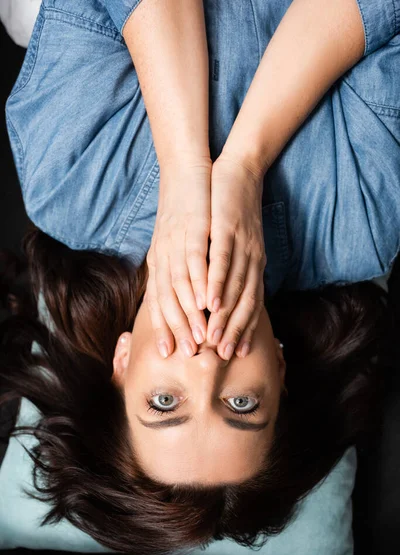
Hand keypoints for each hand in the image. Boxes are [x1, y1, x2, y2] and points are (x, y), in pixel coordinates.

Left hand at [144, 156, 211, 358]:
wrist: (188, 169)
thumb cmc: (185, 210)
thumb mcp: (174, 243)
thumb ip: (176, 270)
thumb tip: (182, 300)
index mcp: (159, 259)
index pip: (158, 298)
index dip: (164, 326)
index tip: (171, 352)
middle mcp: (163, 254)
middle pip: (168, 297)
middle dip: (179, 328)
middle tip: (188, 354)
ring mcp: (176, 241)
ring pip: (180, 284)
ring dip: (191, 312)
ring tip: (201, 337)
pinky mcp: (192, 226)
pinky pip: (195, 258)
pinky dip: (201, 281)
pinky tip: (209, 300)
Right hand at [206, 153, 266, 359]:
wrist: (240, 170)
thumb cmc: (233, 210)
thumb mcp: (238, 244)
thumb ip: (233, 270)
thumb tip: (223, 298)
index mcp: (255, 263)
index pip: (250, 302)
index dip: (242, 328)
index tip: (232, 352)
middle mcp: (253, 257)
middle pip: (245, 300)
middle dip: (233, 330)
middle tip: (222, 355)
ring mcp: (242, 243)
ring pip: (235, 285)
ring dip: (224, 314)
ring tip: (212, 337)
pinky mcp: (228, 226)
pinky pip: (223, 258)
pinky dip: (217, 281)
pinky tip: (209, 299)